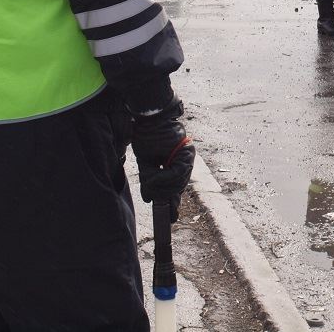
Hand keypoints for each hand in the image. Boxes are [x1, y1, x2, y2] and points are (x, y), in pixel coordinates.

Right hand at [130, 98, 194, 221]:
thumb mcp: (146, 161)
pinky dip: (163, 177)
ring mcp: (187, 154)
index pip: (177, 185)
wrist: (149, 117)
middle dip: (167, 198)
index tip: (172, 217)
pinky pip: (176, 172)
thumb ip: (149, 178)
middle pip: (178, 186)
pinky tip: (153, 176)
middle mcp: (186, 158)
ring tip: (150, 186)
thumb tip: (150, 198)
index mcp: (177, 160)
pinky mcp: (185, 151)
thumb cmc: (147, 135)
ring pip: (178, 182)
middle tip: (160, 207)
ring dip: (162, 187)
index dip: (173, 201)